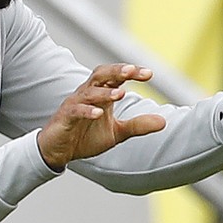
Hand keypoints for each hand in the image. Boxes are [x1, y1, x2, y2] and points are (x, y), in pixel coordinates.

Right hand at [37, 64, 166, 170]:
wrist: (59, 151)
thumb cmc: (86, 137)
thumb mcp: (117, 133)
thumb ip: (138, 125)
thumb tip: (164, 121)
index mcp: (101, 94)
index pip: (117, 77)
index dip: (131, 73)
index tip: (149, 74)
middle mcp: (87, 94)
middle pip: (100, 74)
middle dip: (116, 71)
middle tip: (132, 71)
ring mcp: (75, 104)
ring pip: (89, 91)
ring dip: (105, 92)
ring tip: (121, 94)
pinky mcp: (65, 117)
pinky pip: (76, 110)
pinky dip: (87, 111)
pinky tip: (98, 113)